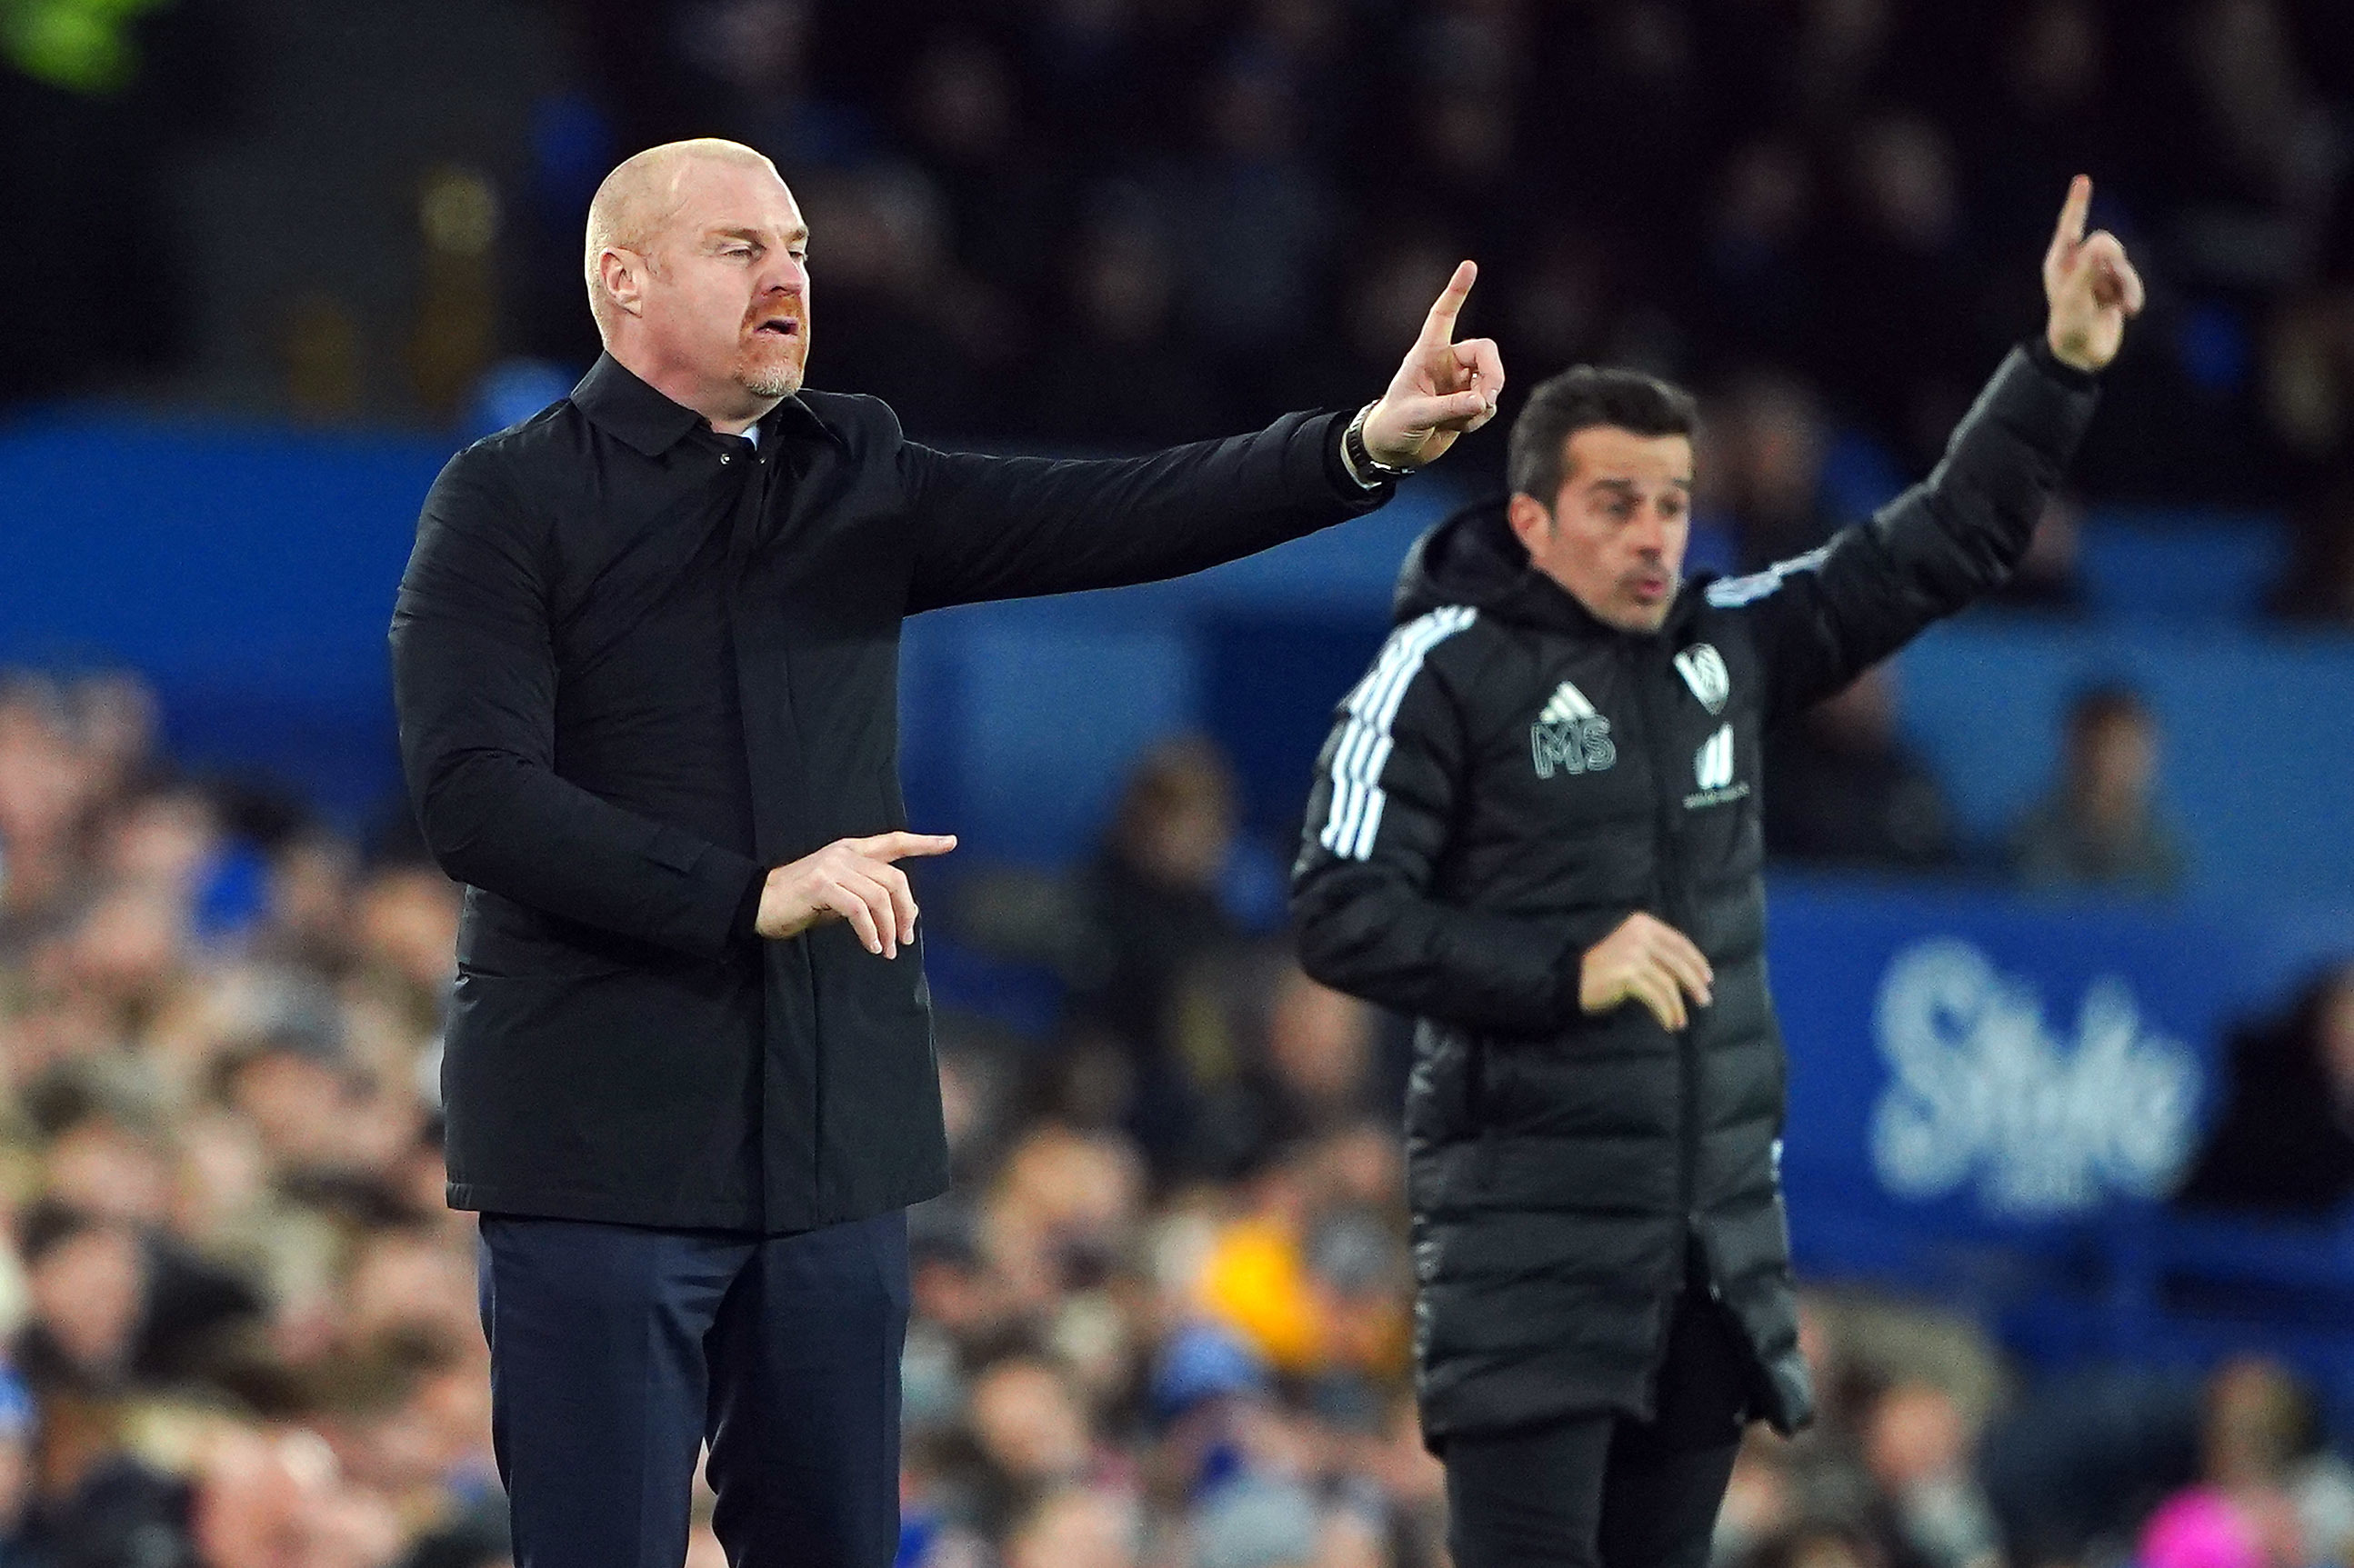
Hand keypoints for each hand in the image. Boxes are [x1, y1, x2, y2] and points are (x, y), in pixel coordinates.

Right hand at [755, 831, 956, 955]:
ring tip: (887, 949)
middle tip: (906, 938)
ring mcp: (833, 867)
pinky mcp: (822, 885)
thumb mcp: (840, 893)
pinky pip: (859, 910)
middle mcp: (845, 853)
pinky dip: (870, 931)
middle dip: (907, 911)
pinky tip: (872, 945)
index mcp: (851, 850)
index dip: (924, 842)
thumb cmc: (800, 901)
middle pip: (895, 879)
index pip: (894, 842)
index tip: (950, 842)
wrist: (758, 903)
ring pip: (880, 896)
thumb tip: (901, 913)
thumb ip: (867, 894)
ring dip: (889, 927)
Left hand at [1359, 260, 1505, 468]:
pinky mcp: (1468, 402)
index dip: (1456, 291)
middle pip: (1485, 352)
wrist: (1395, 451)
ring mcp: (1459, 382)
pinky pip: (1488, 404)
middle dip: (1493, 376)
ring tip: (1459, 423)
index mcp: (1426, 354)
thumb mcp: (1415, 416)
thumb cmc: (1393, 426)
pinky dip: (1479, 419)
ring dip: (1482, 405)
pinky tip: (1460, 428)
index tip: (1469, 266)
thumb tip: (1483, 401)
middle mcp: (1446, 363)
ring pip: (1491, 382)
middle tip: (1486, 400)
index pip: (1443, 317)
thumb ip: (1448, 409)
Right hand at [1579, 912, 1712, 1031]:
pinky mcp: (1627, 974)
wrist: (1571, 981)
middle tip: (1705, 1001)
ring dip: (1678, 1005)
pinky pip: (1656, 996)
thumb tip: (1692, 973)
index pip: (1679, 941)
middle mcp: (1639, 935)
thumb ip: (1657, 953)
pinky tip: (1668, 1022)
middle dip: (1694, 984)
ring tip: (1681, 1021)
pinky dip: (1665, 1011)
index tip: (1708, 978)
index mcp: (1642, 924)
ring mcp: (1633, 953)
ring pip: (1669, 982)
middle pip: (1678, 962)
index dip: (1697, 961)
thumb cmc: (1604, 969)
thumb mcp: (1632, 950)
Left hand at [2044, 175, 2144, 373]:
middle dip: (2113, 262)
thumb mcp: (2074, 298)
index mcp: (2060, 263)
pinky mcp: (2114, 288)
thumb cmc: (2069, 327)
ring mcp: (2097, 275)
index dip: (2077, 203)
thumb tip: (2103, 242)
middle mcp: (2078, 265)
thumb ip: (2088, 269)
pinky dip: (2132, 294)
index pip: (2070, 227)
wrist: (2082, 355)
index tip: (2083, 180)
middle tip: (2108, 282)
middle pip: (2107, 242)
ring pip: (2123, 262)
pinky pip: (2132, 280)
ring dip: (2125, 284)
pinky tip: (2127, 311)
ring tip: (2119, 307)